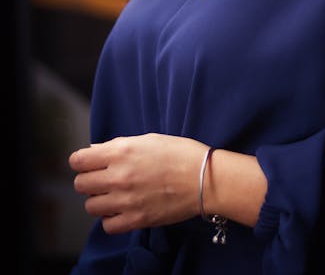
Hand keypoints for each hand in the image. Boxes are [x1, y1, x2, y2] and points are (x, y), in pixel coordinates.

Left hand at [69, 133, 206, 233]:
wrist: (205, 178)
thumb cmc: (180, 153)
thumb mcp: (148, 140)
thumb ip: (118, 146)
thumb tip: (94, 151)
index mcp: (121, 152)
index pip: (79, 160)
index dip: (81, 161)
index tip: (88, 163)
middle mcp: (118, 176)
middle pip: (81, 184)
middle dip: (89, 180)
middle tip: (103, 179)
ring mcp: (126, 200)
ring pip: (90, 206)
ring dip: (99, 200)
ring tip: (114, 195)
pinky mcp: (136, 220)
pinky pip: (107, 225)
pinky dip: (111, 219)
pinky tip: (122, 210)